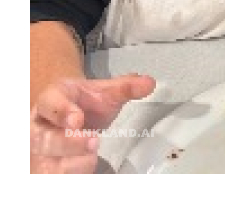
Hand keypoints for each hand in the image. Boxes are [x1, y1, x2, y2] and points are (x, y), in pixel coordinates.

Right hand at [30, 73, 155, 173]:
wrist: (67, 114)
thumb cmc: (81, 104)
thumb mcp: (102, 92)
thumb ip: (125, 87)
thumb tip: (148, 83)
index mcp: (51, 99)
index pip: (49, 103)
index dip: (61, 111)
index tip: (77, 119)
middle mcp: (39, 126)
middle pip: (46, 138)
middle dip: (70, 143)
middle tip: (93, 140)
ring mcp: (38, 152)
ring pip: (50, 164)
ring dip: (74, 163)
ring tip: (92, 153)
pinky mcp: (43, 170)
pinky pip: (54, 179)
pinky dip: (72, 176)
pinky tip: (84, 168)